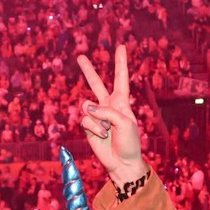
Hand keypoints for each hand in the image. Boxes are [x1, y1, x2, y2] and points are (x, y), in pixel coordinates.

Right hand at [76, 45, 147, 185]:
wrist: (122, 162)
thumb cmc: (130, 142)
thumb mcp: (125, 122)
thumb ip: (107, 111)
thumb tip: (87, 107)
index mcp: (122, 101)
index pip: (120, 78)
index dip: (120, 62)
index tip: (120, 47)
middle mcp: (108, 105)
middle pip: (96, 83)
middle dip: (88, 70)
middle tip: (80, 56)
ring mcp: (97, 115)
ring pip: (86, 105)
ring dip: (97, 118)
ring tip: (107, 129)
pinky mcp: (88, 126)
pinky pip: (85, 119)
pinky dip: (93, 127)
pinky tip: (102, 135)